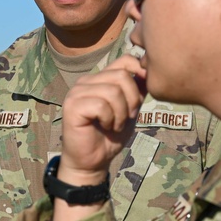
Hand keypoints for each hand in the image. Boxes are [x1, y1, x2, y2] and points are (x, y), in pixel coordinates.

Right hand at [60, 55, 146, 182]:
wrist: (92, 160)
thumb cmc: (110, 136)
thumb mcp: (130, 109)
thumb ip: (137, 90)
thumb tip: (148, 72)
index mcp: (99, 79)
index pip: (124, 60)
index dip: (139, 72)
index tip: (143, 95)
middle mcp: (85, 82)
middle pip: (121, 75)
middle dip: (132, 99)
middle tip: (128, 117)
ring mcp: (77, 93)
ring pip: (112, 91)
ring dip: (121, 113)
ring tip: (116, 124)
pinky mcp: (72, 107)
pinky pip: (101, 105)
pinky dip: (110, 119)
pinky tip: (106, 126)